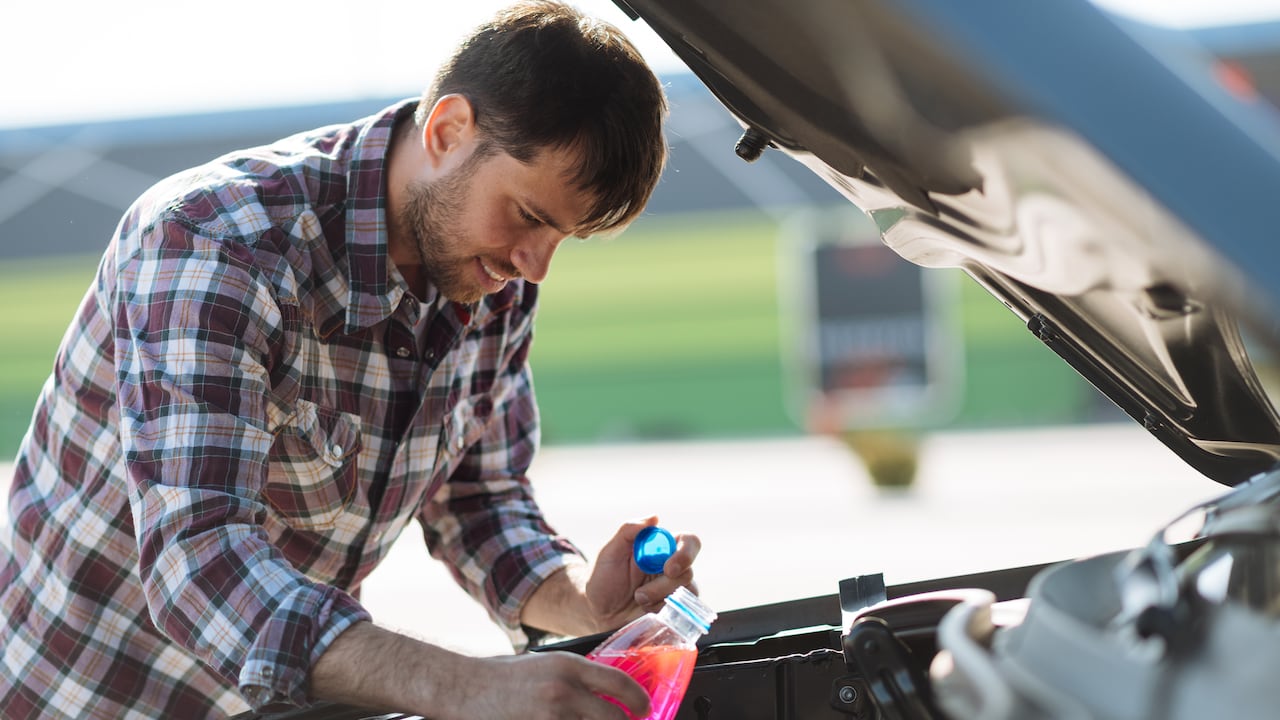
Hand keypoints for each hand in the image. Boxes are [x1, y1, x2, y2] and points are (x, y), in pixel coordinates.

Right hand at [449, 651, 649, 719]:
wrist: (463, 688)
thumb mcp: (545, 665)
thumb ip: (575, 678)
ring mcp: (551, 716)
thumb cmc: (502, 677)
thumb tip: (607, 693)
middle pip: (614, 718)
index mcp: (568, 666)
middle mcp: (563, 690)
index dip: (639, 699)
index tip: (645, 708)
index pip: (619, 682)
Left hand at [584, 517, 700, 629]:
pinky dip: (661, 611)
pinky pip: (682, 611)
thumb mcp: (609, 553)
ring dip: (658, 598)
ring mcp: (675, 589)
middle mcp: (672, 566)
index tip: (668, 569)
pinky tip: (646, 610)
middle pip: (688, 570)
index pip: (689, 541)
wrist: (599, 614)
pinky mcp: (675, 610)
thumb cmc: (603, 580)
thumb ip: (628, 531)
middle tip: (641, 594)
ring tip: (637, 599)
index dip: (685, 553)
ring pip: (686, 592)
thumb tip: (654, 518)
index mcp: (661, 547)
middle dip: (666, 584)